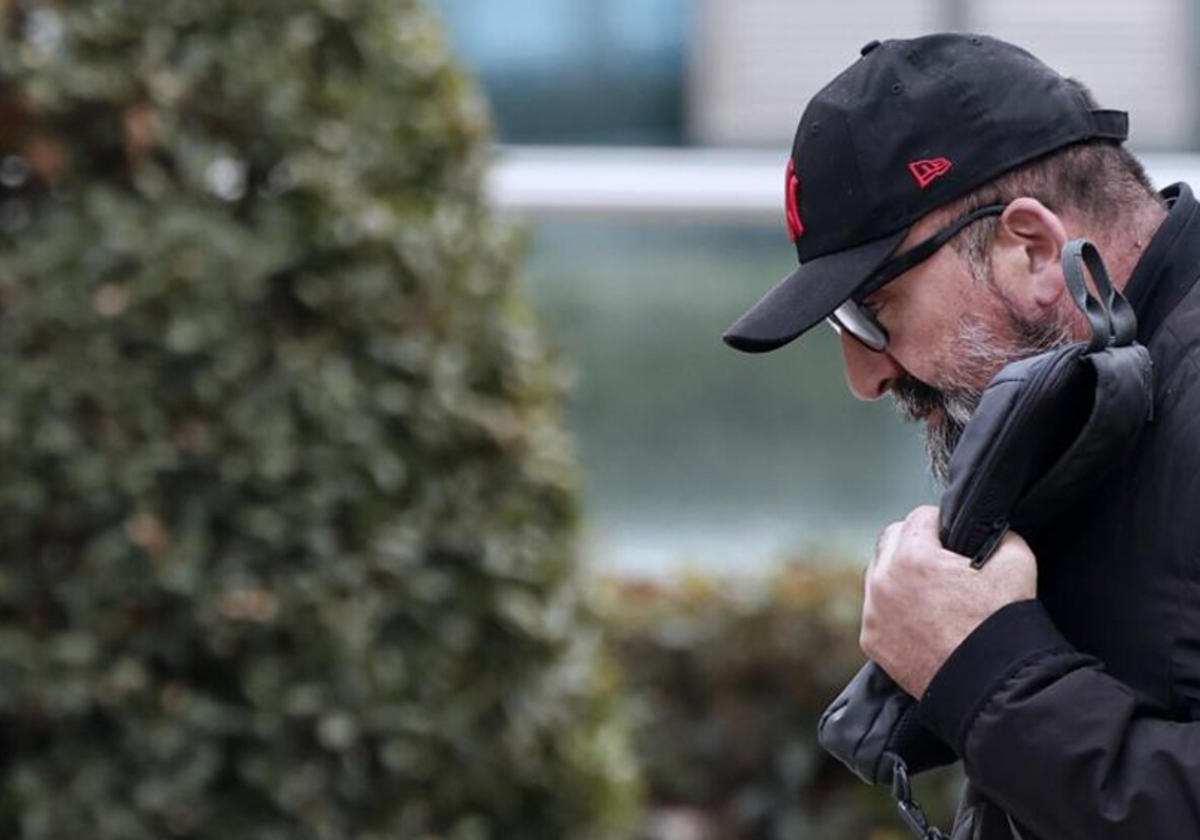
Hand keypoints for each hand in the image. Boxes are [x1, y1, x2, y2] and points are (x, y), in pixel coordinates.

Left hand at [860, 505, 1037, 696]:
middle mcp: (883, 581)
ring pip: (879, 574)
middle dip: (915, 543)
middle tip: (942, 560)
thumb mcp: (1016, 561)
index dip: (943, 523)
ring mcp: (873, 612)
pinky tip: (921, 618)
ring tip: (932, 590)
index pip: (920, 517)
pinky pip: (877, 609)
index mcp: (913, 557)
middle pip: (891, 540)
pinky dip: (894, 608)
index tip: (955, 538)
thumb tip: (988, 529)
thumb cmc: (1002, 624)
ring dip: (899, 574)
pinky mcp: (872, 639)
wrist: (991, 685)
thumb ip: (998, 532)